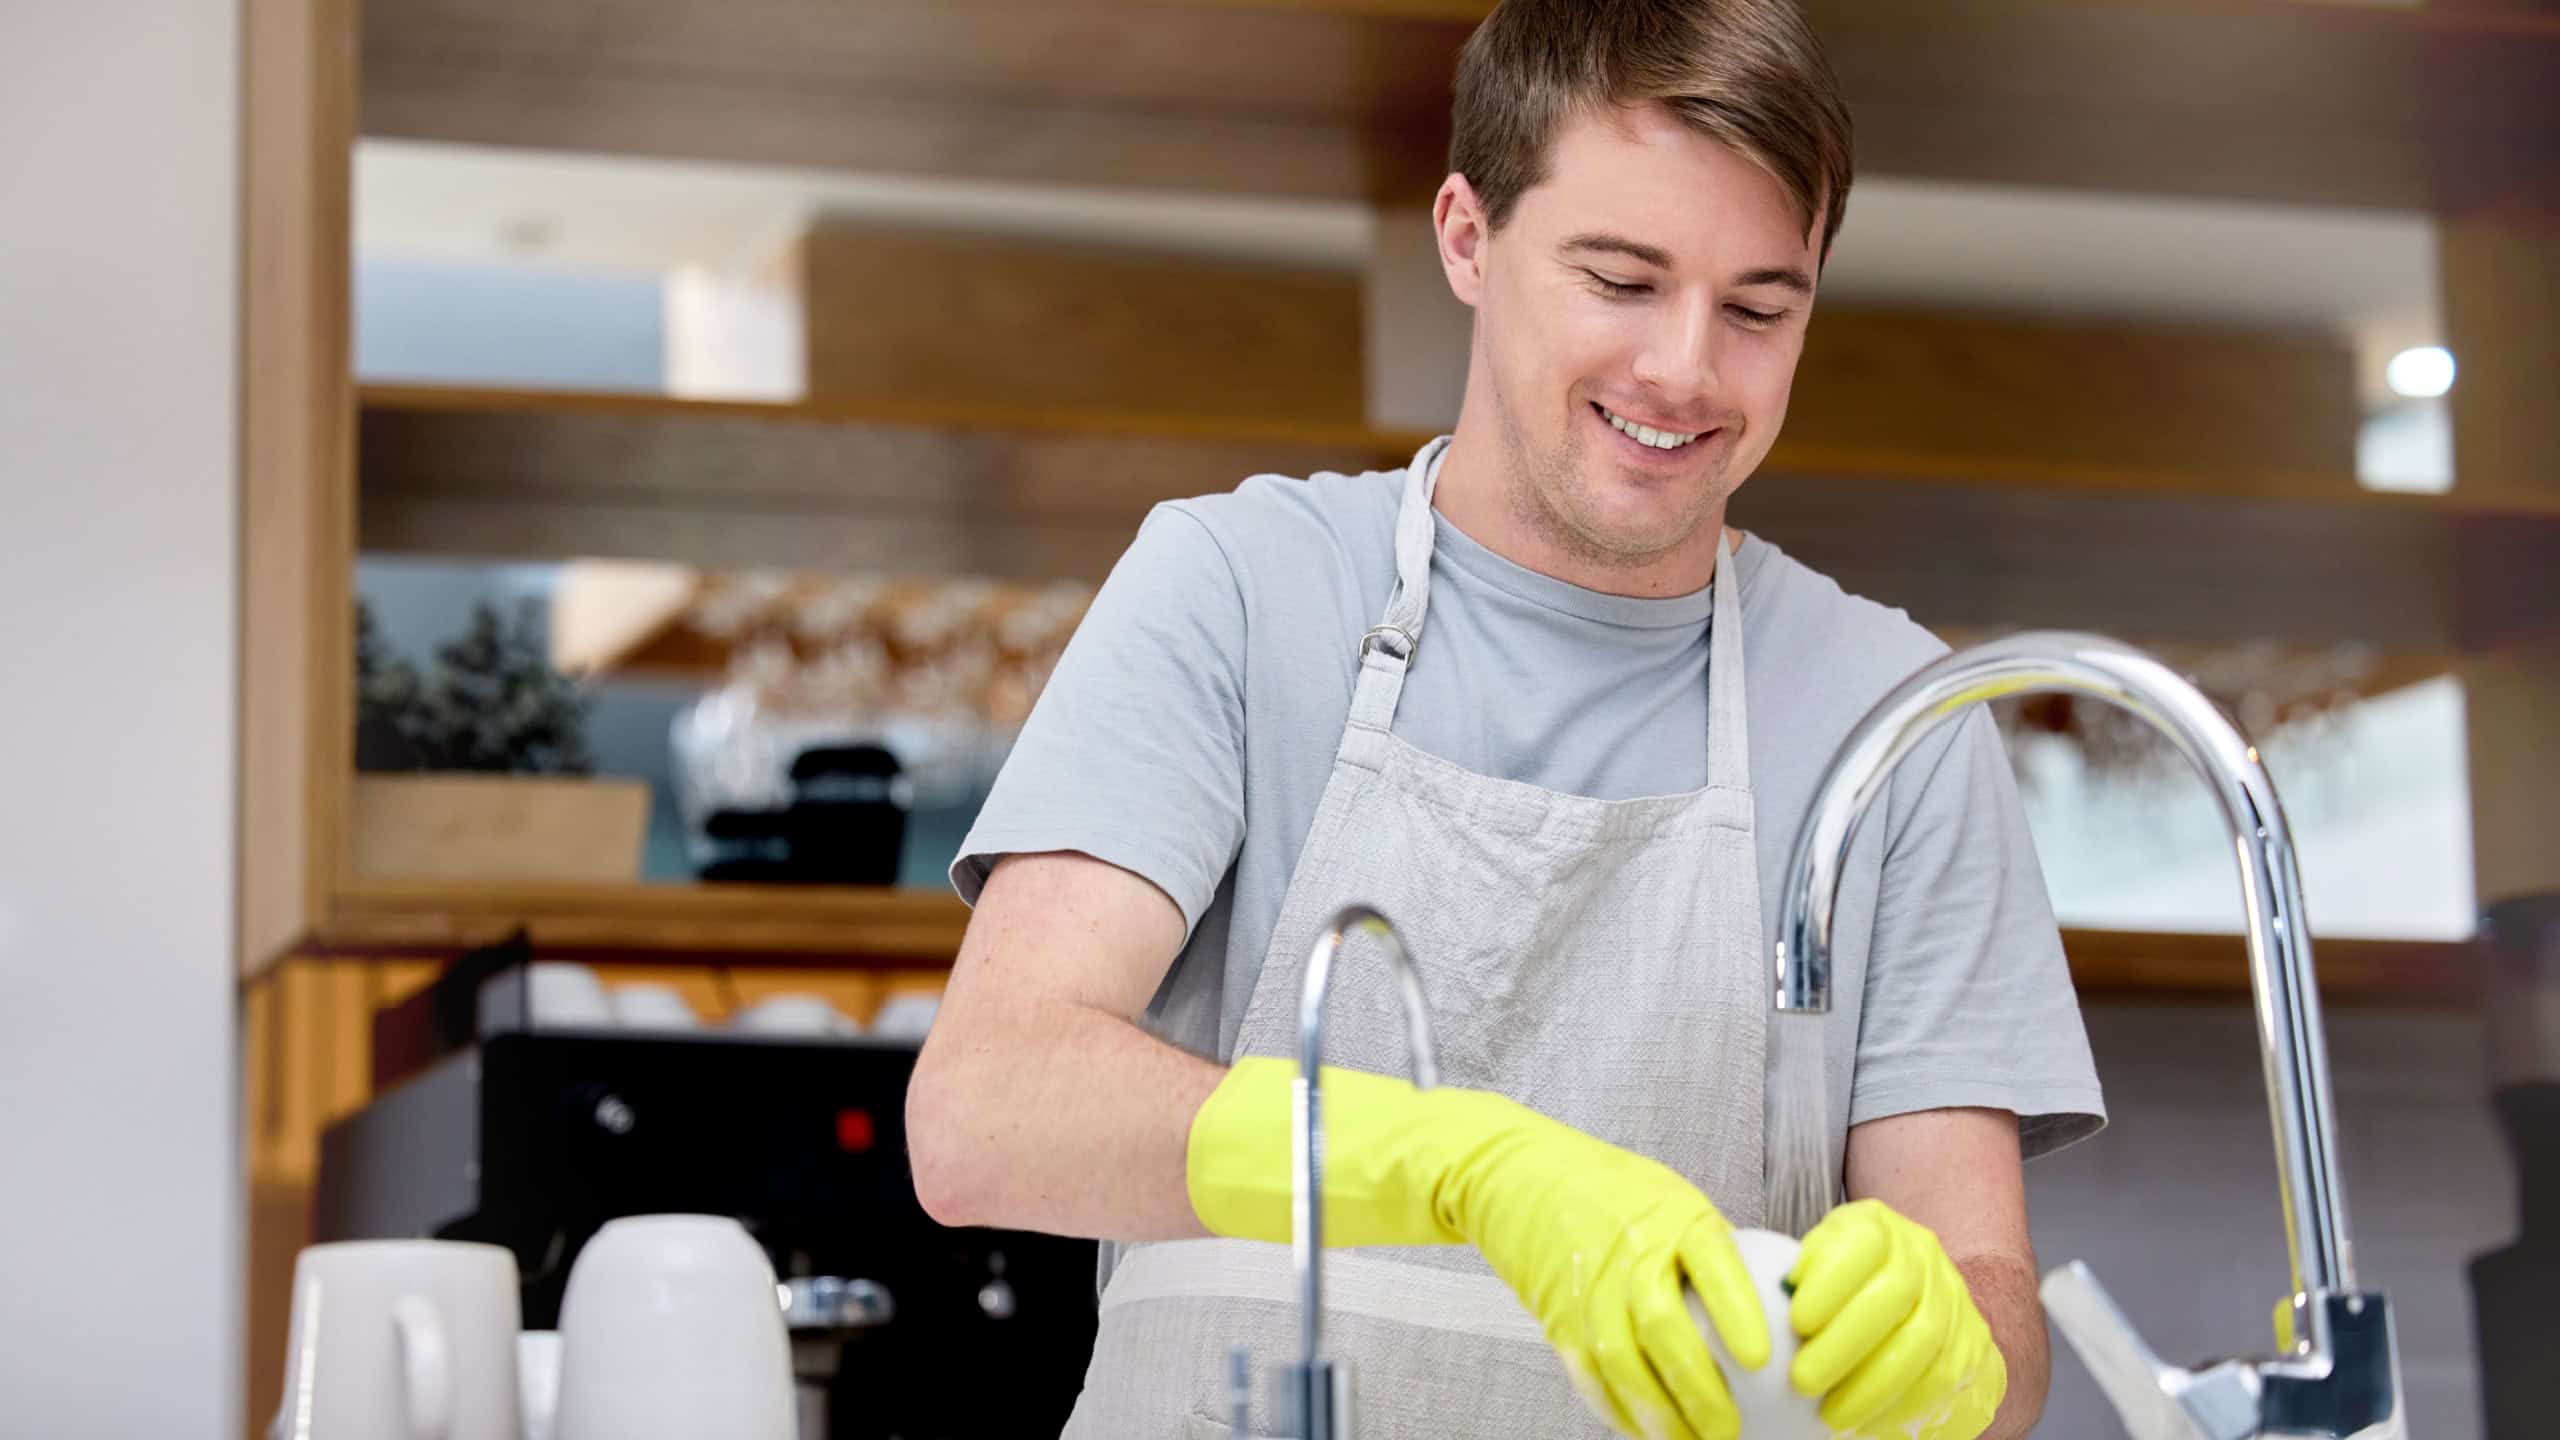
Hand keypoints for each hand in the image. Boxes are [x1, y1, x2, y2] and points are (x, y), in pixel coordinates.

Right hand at [1187, 1058, 1769, 1438]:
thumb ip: (1670, 1230)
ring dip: (1659, 1409)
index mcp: (1638, 1203)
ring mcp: (1565, 1272)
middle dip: (1703, 1388)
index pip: (1702, 1263)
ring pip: (1621, 1358)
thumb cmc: (1550, 1168)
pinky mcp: (1535, 1297)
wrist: (1460, 1156)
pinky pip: (1578, 1363)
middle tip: (1737, 1427)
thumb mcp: (1622, 1184)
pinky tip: (1633, 1424)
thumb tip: (1734, 1274)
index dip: (1737, 1314)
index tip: (1765, 1354)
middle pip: (1666, 1328)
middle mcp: (1606, 1239)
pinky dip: (1608, 1400)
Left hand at [1787, 1199, 2006, 1439]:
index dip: (1831, 1281)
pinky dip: (1904, 1404)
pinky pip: (1943, 1376)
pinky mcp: (1973, 1340)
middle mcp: (1921, 1254)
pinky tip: (1869, 1422)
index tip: (1797, 1322)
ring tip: (1831, 1413)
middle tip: (1803, 1381)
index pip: (1863, 1243)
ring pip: (1924, 1340)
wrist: (1917, 1295)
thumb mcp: (1816, 1261)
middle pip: (1894, 1295)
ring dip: (1873, 1384)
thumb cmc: (1843, 1281)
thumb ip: (1800, 1275)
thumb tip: (1768, 1302)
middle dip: (1845, 1344)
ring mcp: (1952, 1296)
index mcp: (1876, 1225)